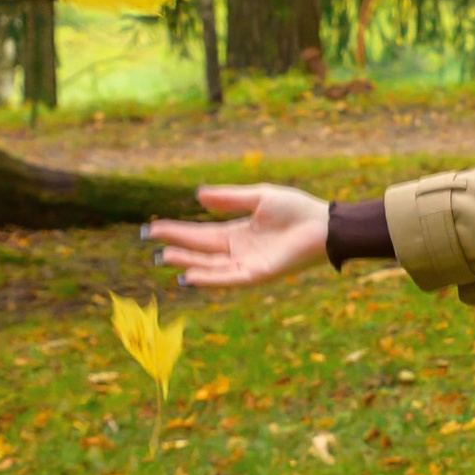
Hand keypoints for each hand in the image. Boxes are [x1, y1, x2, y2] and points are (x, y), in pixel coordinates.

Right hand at [144, 183, 329, 289]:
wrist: (324, 226)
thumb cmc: (297, 210)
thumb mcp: (258, 198)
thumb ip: (229, 198)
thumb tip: (197, 195)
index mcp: (238, 233)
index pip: (201, 234)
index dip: (177, 231)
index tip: (152, 228)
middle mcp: (239, 251)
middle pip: (200, 251)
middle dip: (175, 248)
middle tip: (149, 245)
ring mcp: (247, 264)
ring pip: (211, 267)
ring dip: (188, 264)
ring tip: (164, 259)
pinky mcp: (258, 274)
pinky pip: (229, 278)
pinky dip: (209, 278)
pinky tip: (190, 276)